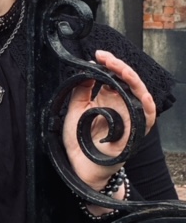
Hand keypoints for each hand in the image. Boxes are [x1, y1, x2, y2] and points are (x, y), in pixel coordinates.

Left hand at [62, 49, 155, 191]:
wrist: (80, 167)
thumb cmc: (78, 141)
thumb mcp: (75, 110)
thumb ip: (80, 90)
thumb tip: (87, 69)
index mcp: (107, 98)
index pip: (114, 75)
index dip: (109, 64)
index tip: (98, 55)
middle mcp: (121, 105)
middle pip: (128, 80)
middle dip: (119, 66)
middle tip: (105, 57)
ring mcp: (130, 117)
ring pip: (140, 93)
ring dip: (132, 80)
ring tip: (120, 69)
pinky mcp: (136, 132)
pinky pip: (148, 117)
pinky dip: (148, 106)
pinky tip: (142, 95)